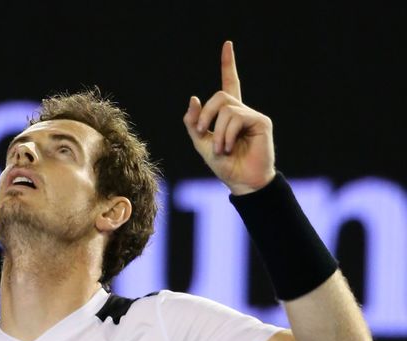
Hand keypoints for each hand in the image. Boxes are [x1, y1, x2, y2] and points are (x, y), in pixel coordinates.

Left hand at [183, 41, 275, 194]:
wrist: (242, 182)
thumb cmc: (224, 165)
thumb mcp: (201, 143)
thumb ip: (194, 122)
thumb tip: (194, 97)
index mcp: (228, 114)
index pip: (229, 83)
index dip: (228, 64)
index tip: (227, 44)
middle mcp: (241, 111)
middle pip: (220, 96)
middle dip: (205, 114)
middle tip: (202, 132)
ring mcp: (252, 115)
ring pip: (225, 108)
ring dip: (216, 131)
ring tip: (221, 148)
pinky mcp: (261, 122)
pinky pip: (236, 118)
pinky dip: (226, 134)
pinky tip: (229, 147)